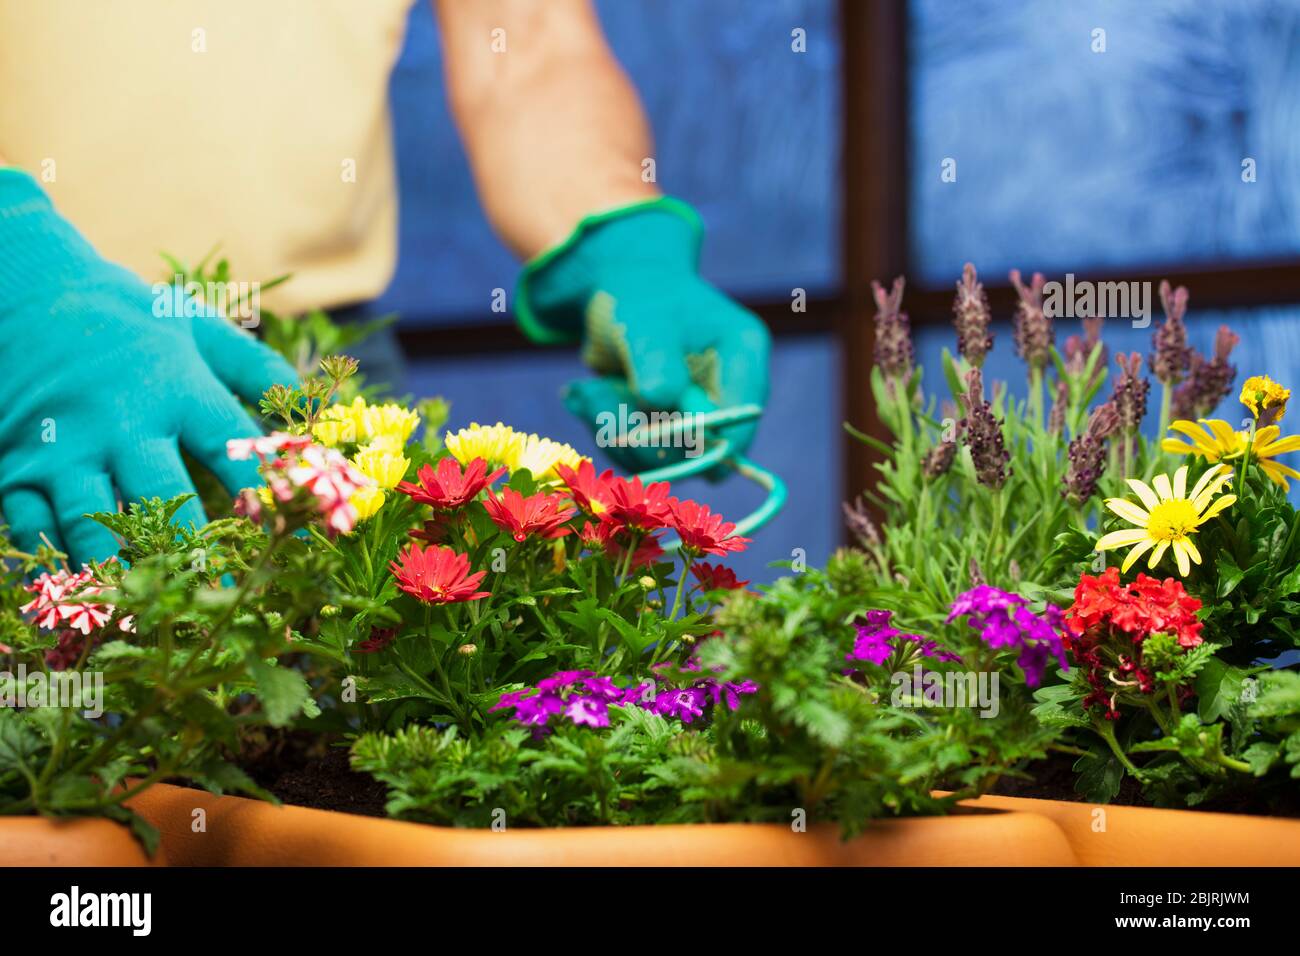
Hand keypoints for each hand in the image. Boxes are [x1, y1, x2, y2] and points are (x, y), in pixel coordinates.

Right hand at [0, 170, 296, 563]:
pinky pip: (30, 526)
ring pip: (93, 526)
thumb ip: (254, 368)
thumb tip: (309, 406)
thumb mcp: (194, 324)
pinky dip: (53, 564)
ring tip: (152, 612)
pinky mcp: (13, 463)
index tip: (294, 538)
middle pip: (164, 501)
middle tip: (224, 598)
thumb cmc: (124, 314)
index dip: (267, 497)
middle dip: (196, 554)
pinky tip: (76, 597)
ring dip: (124, 573)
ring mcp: (63, 447)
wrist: (21, 289)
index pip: (233, 452)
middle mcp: (121, 422)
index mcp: (176, 389)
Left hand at [516, 199, 769, 473]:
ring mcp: (699, 414)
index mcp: (743, 358)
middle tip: (593, 399)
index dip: (698, 443)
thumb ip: (658, 366)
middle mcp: (728, 393)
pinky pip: (640, 453)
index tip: (645, 435)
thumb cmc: (639, 296)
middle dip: (643, 437)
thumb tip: (667, 411)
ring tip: (585, 393)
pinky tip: (586, 397)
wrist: (618, 291)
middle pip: (701, 452)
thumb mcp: (646, 325)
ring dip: (616, 433)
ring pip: (663, 458)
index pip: (740, 423)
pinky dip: (608, 431)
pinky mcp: (669, 428)